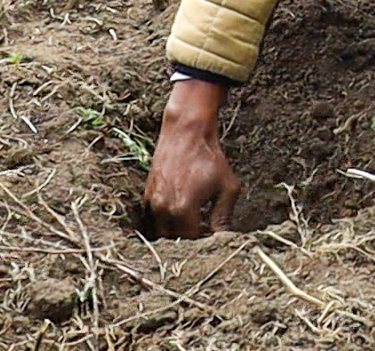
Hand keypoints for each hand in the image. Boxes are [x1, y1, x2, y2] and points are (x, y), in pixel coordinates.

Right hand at [143, 79, 240, 237]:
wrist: (186, 132)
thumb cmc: (210, 158)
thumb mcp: (227, 187)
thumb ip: (225, 217)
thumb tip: (225, 239)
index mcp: (183, 209)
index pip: (192, 242)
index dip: (204, 244)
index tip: (213, 240)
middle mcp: (163, 209)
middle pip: (174, 242)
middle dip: (187, 242)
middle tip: (202, 234)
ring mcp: (152, 202)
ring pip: (160, 234)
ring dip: (173, 235)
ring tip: (190, 227)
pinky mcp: (146, 195)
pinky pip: (151, 221)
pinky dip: (163, 225)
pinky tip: (178, 218)